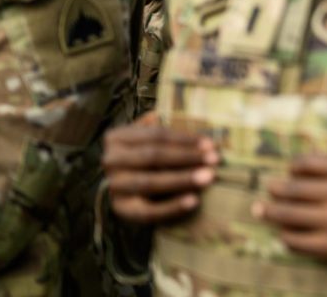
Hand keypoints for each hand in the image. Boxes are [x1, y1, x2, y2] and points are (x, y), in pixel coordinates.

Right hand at [103, 111, 218, 224]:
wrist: (124, 190)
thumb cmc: (143, 158)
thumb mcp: (146, 139)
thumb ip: (156, 128)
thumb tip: (163, 115)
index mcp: (117, 137)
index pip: (155, 135)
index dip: (184, 139)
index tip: (210, 143)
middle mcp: (111, 160)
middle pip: (153, 156)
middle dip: (187, 157)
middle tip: (214, 159)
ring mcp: (114, 186)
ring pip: (150, 182)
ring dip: (182, 179)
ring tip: (208, 177)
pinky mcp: (121, 209)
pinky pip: (148, 211)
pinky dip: (172, 206)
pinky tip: (193, 201)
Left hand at [254, 139, 326, 275]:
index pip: (308, 164)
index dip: (295, 167)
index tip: (290, 170)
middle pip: (294, 189)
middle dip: (276, 189)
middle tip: (268, 189)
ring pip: (290, 216)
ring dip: (272, 212)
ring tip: (262, 210)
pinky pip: (299, 242)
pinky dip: (288, 236)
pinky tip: (284, 233)